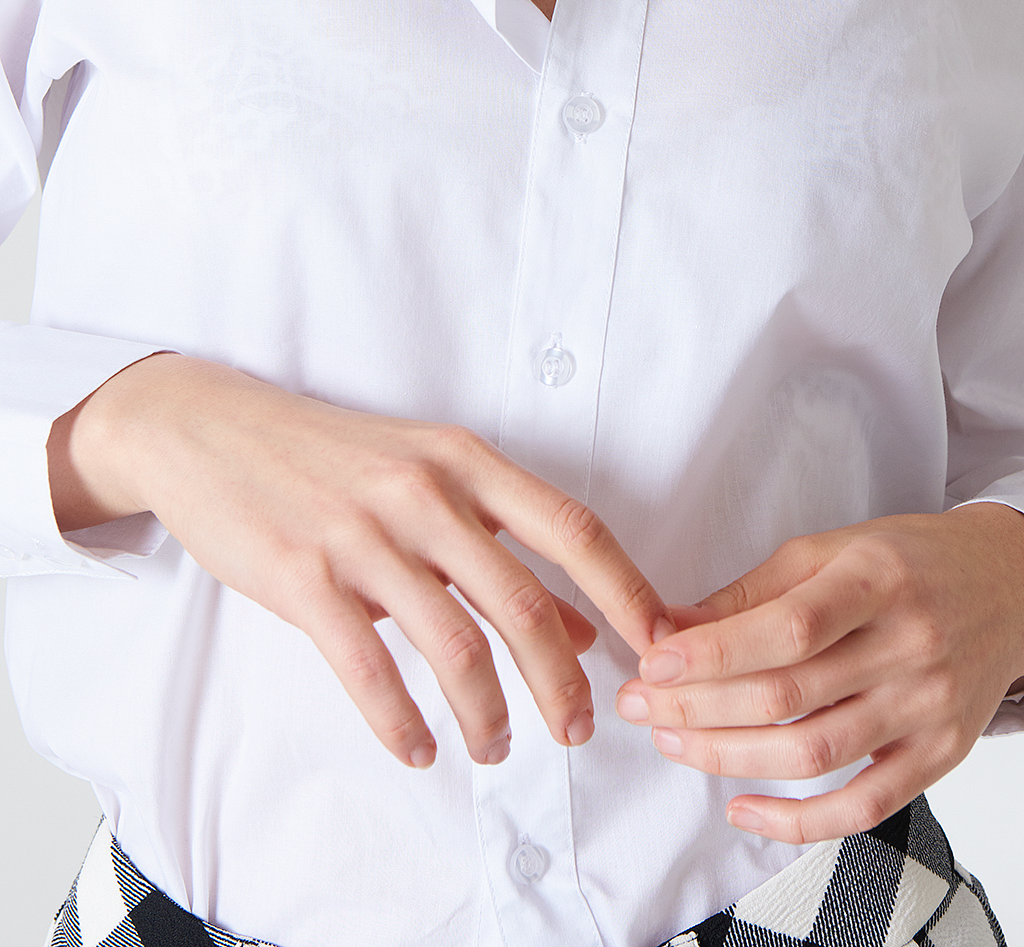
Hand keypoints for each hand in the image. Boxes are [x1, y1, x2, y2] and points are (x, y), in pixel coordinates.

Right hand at [49, 354, 671, 770]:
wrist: (209, 430)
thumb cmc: (327, 457)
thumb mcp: (424, 478)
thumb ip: (498, 547)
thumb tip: (580, 627)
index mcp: (464, 460)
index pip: (572, 529)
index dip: (627, 591)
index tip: (660, 647)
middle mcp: (425, 491)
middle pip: (524, 600)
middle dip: (562, 680)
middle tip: (577, 729)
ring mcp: (364, 533)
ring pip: (455, 644)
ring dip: (487, 712)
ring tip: (496, 748)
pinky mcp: (305, 577)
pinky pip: (369, 668)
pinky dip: (402, 722)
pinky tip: (418, 749)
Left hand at [615, 505, 1023, 842]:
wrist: (1010, 587)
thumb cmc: (910, 561)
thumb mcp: (833, 548)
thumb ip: (754, 591)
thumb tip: (673, 628)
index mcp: (877, 579)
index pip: (788, 628)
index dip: (714, 653)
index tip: (652, 660)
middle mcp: (908, 645)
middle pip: (789, 696)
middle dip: (699, 706)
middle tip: (640, 703)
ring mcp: (928, 707)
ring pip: (814, 755)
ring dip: (729, 757)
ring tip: (673, 742)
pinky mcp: (940, 756)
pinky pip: (864, 807)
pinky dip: (798, 821)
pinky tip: (743, 809)